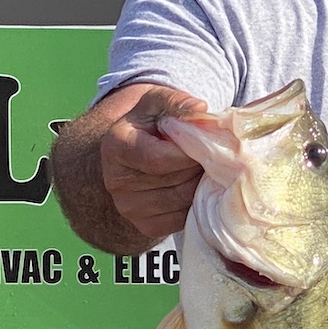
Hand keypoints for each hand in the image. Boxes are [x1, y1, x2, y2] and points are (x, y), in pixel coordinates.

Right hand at [101, 85, 206, 240]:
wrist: (132, 155)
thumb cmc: (148, 124)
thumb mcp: (157, 103)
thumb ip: (177, 102)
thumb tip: (200, 109)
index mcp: (115, 147)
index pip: (158, 158)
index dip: (188, 152)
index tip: (205, 143)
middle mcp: (116, 182)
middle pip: (174, 180)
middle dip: (199, 166)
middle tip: (212, 155)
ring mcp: (129, 208)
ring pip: (182, 200)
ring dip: (201, 184)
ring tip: (204, 168)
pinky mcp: (146, 226)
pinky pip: (183, 218)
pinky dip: (196, 203)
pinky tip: (197, 186)